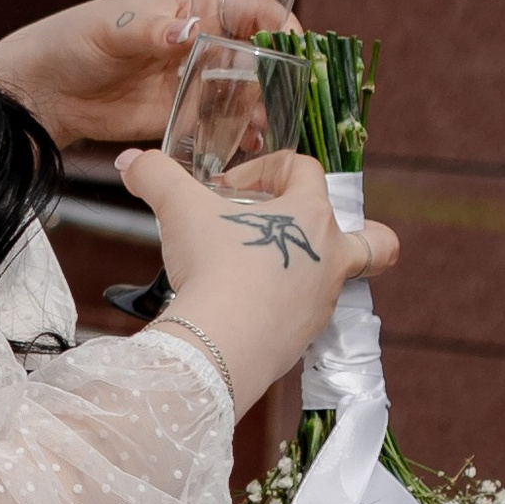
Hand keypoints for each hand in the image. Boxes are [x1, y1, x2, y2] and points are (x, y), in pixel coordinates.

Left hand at [0, 0, 292, 148]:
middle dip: (281, 70)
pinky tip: (249, 145)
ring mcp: (195, 79)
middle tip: (291, 95)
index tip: (295, 43)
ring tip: (270, 128)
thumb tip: (190, 29)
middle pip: (258, 51)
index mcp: (189, 5)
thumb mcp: (109, 30)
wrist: (41, 90)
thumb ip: (150, 31)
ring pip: (247, 90)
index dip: (277, 21)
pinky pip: (222, 122)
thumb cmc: (70, 42)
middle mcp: (201, 41)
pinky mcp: (184, 114)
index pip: (249, 5)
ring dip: (265, 107)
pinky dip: (241, 133)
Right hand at [113, 146, 396, 408]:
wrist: (221, 342)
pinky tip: (239, 306)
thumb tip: (129, 161)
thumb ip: (155, 176)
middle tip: (303, 233)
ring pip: (335, 282)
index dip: (265, 169)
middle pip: (375, 242)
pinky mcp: (304, 338)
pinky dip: (280, 308)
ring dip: (301, 269)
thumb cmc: (214, 265)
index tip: (224, 190)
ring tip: (250, 270)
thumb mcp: (178, 208)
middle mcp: (330, 258)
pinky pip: (303, 316)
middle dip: (357, 232)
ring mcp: (322, 302)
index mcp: (311, 216)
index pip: (305, 170)